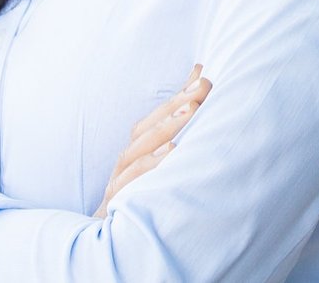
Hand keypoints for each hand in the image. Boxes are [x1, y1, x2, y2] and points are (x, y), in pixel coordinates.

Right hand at [93, 63, 210, 217]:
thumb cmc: (142, 196)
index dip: (178, 95)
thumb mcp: (162, 159)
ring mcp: (118, 184)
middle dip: (175, 106)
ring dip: (164, 130)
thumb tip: (200, 72)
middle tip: (203, 88)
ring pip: (136, 152)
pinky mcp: (115, 205)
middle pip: (145, 130)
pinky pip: (129, 184)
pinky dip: (148, 166)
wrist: (113, 245)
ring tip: (190, 112)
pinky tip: (170, 154)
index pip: (156, 117)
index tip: (204, 77)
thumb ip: (180, 116)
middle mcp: (125, 163)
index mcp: (137, 151)